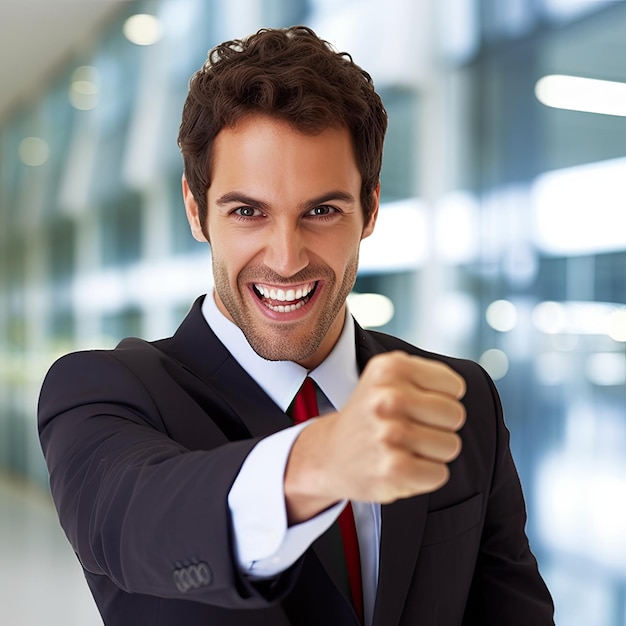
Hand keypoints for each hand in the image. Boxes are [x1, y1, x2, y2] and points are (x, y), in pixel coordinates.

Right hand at [284, 351, 465, 522]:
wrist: (329, 454)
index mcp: (390, 367)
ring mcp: (389, 433)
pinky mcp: (392, 468)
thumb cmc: (372, 414)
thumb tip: (461, 390)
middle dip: (439, 426)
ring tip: (403, 448)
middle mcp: (388, 396)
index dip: (440, 399)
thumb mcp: (389, 378)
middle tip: (410, 429)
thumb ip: (429, 375)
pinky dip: (425, 476)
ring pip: (451, 446)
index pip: (454, 387)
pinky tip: (400, 467)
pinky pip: (439, 474)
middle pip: (456, 416)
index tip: (414, 404)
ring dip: (431, 452)